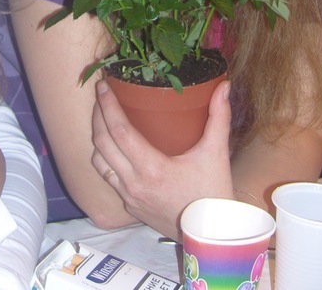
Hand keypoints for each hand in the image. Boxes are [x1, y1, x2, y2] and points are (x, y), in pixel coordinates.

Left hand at [91, 78, 233, 239]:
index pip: (119, 131)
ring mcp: (129, 197)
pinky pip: (108, 177)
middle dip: (98, 115)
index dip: (108, 106)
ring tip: (102, 116)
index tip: (103, 86)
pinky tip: (111, 145)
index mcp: (152, 169)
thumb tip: (224, 85)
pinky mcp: (130, 206)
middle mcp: (134, 183)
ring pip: (100, 162)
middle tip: (101, 93)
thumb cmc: (214, 193)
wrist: (212, 237)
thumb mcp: (216, 153)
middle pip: (103, 143)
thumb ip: (219, 117)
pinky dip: (104, 157)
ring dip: (97, 137)